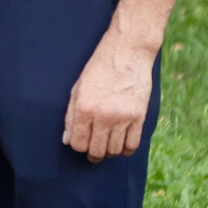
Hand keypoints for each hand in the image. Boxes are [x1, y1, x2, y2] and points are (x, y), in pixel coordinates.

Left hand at [63, 29, 153, 161]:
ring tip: (107, 145)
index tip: (81, 142)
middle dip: (92, 154)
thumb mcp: (78, 88)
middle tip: (93, 150)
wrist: (128, 52)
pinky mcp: (139, 117)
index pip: (78, 143)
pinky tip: (121, 144)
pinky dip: (126, 150)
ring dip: (109, 152)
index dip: (78, 146)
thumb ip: (71, 116)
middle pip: (96, 151)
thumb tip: (67, 140)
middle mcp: (103, 116)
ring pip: (114, 151)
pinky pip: (133, 145)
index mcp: (84, 109)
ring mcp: (123, 118)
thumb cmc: (99, 68)